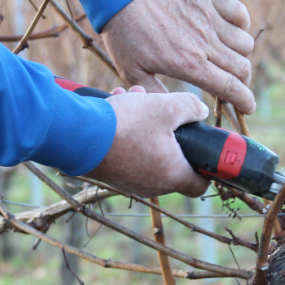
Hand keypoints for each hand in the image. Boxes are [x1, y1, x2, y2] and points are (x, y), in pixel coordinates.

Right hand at [87, 86, 209, 197]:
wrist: (78, 135)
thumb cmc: (126, 125)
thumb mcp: (166, 106)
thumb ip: (190, 107)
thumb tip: (200, 111)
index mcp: (172, 175)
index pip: (200, 185)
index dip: (206, 168)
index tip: (204, 150)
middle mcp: (152, 185)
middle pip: (172, 161)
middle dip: (171, 133)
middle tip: (165, 111)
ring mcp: (129, 181)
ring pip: (148, 152)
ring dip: (147, 127)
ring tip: (136, 99)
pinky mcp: (111, 173)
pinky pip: (128, 153)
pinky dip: (128, 133)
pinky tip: (119, 107)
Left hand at [101, 0, 255, 114]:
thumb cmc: (125, 35)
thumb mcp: (134, 73)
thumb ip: (156, 93)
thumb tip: (175, 109)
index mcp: (189, 65)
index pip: (230, 88)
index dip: (245, 102)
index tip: (248, 108)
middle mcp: (204, 44)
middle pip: (242, 68)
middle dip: (242, 83)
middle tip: (234, 86)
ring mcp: (208, 19)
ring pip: (244, 44)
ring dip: (241, 56)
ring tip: (229, 59)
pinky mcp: (207, 0)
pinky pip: (239, 12)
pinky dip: (241, 24)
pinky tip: (230, 30)